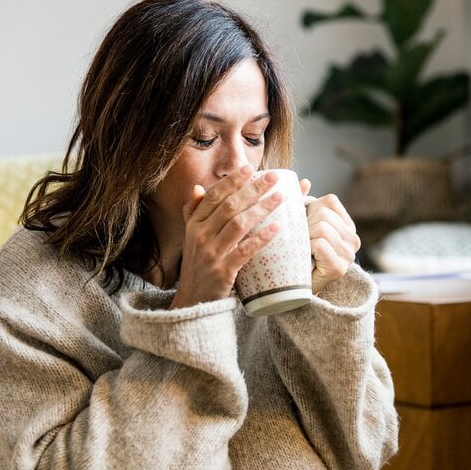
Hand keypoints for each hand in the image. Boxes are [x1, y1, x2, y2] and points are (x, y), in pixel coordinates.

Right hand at [170, 166, 283, 308]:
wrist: (192, 301)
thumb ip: (193, 211)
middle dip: (253, 189)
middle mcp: (200, 236)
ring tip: (280, 198)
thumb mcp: (190, 237)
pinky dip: (261, 238)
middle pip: (229, 206)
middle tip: (273, 178)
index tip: (249, 168)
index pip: (213, 196)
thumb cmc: (197, 265)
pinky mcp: (223, 271)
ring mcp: (211, 254)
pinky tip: (277, 228)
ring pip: (238, 224)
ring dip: (261, 208)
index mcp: (194, 224)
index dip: (232, 181)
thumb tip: (198, 186)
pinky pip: (245, 251)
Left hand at [300, 180, 360, 293]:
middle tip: (302, 241)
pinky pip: (320, 244)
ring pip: (321, 228)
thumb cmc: (297, 252)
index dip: (311, 209)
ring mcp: (349, 255)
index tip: (306, 225)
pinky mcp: (339, 268)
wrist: (294, 287)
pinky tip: (306, 258)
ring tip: (304, 250)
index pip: (329, 201)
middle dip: (306, 225)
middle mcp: (353, 239)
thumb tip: (304, 182)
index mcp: (347, 225)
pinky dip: (307, 248)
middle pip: (324, 215)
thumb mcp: (302, 224)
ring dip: (305, 238)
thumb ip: (303, 202)